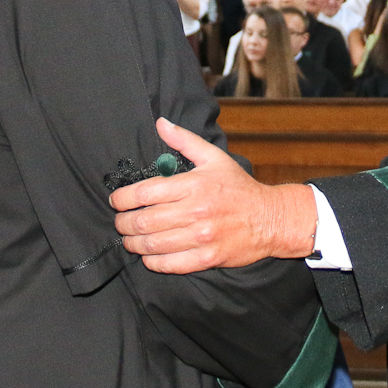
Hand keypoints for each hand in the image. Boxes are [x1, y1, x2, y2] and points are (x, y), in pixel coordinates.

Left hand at [111, 118, 317, 272]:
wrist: (270, 219)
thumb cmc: (239, 188)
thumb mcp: (214, 158)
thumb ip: (184, 140)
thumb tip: (161, 123)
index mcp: (193, 185)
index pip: (145, 192)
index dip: (122, 198)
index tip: (117, 200)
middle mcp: (195, 212)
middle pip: (143, 220)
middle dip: (123, 223)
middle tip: (120, 222)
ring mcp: (201, 238)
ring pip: (152, 244)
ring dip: (133, 243)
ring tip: (129, 239)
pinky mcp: (206, 259)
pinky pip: (169, 264)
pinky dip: (152, 261)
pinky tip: (148, 255)